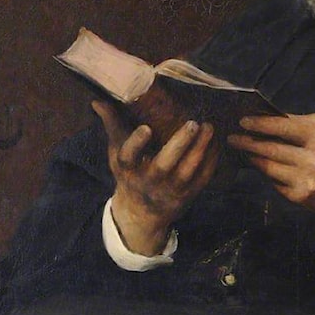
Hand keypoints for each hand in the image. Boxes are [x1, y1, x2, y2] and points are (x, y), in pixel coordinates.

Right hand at [92, 100, 218, 254]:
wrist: (141, 213)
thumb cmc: (129, 175)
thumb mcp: (116, 153)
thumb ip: (112, 125)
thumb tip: (98, 101)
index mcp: (128, 169)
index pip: (128, 156)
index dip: (136, 143)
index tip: (146, 128)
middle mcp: (148, 181)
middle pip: (164, 164)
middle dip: (180, 144)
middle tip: (193, 122)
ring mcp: (169, 190)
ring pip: (188, 171)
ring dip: (200, 149)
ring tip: (209, 127)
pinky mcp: (187, 195)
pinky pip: (202, 178)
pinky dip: (211, 161)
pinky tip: (216, 142)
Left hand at [227, 113, 314, 228]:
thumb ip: (301, 122)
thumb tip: (269, 116)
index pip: (283, 126)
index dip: (260, 123)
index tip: (243, 121)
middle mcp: (313, 160)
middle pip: (271, 148)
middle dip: (248, 142)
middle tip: (232, 137)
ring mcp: (305, 180)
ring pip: (268, 166)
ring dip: (253, 158)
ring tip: (244, 150)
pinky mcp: (299, 196)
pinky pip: (274, 181)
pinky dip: (266, 173)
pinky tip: (261, 166)